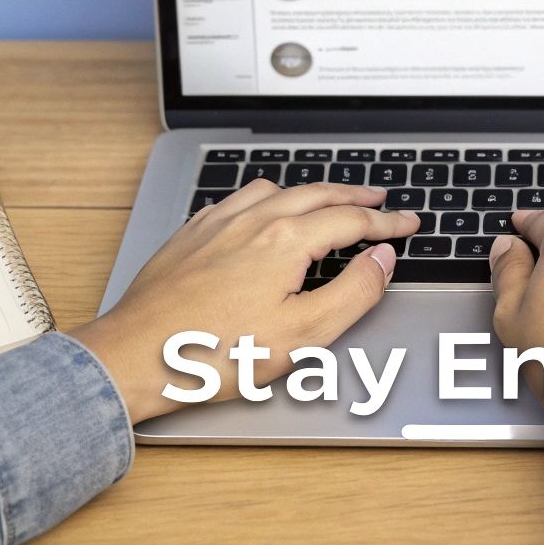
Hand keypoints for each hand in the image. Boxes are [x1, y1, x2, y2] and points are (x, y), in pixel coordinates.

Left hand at [70, 181, 418, 422]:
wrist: (136, 355)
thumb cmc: (212, 354)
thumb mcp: (303, 335)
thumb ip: (352, 292)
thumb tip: (380, 260)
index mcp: (285, 241)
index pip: (350, 220)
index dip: (386, 223)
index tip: (407, 224)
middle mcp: (252, 220)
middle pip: (317, 194)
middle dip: (355, 196)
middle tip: (380, 202)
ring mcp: (217, 223)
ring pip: (275, 189)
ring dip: (310, 191)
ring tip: (327, 201)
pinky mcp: (191, 235)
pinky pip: (237, 199)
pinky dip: (266, 198)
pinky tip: (263, 213)